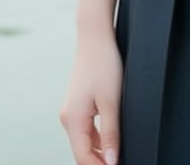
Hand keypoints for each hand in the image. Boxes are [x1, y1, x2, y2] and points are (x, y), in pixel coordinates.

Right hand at [60, 29, 122, 164]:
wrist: (95, 37)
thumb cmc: (104, 65)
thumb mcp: (112, 101)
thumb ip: (111, 133)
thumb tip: (111, 162)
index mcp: (73, 120)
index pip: (84, 158)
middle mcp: (68, 118)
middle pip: (83, 152)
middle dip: (100, 162)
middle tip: (121, 163)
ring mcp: (71, 111)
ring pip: (85, 142)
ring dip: (100, 152)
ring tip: (119, 156)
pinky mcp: (77, 105)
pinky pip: (86, 130)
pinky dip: (98, 139)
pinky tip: (112, 140)